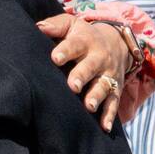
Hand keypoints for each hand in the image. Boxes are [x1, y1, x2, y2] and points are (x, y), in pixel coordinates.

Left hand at [36, 14, 128, 131]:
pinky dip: (109, 115)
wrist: (117, 42)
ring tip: (88, 106)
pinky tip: (104, 127)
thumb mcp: (72, 25)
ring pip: (103, 86)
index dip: (65, 50)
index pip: (75, 45)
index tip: (55, 58)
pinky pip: (113, 103)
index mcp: (85, 42)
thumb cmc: (84, 36)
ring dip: (96, 96)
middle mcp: (98, 59)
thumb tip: (37, 28)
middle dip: (82, 75)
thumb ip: (55, 26)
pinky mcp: (115, 89)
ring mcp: (108, 75)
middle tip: (73, 85)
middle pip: (90, 67)